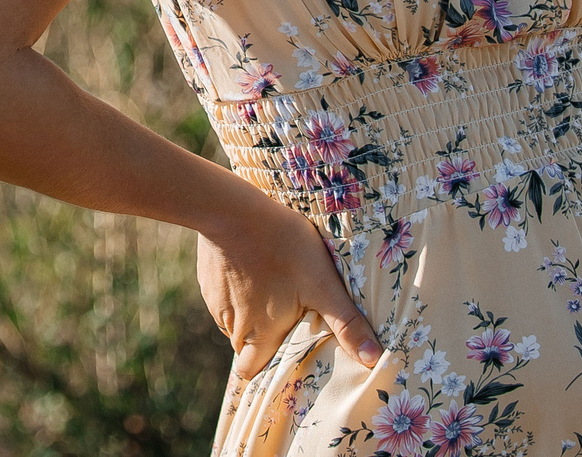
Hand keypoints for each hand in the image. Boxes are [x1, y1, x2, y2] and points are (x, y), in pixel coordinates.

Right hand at [196, 195, 381, 376]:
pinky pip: (222, 297)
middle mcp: (233, 326)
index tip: (281, 357)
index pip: (251, 371)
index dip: (264, 369)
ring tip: (271, 290)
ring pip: (233, 322)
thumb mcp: (323, 285)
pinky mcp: (207, 279)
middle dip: (259, 342)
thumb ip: (347, 324)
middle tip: (281, 322)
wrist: (232, 211)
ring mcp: (216, 302)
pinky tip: (253, 268)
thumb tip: (373, 360)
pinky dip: (237, 291)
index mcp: (260, 335)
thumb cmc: (283, 247)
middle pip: (243, 348)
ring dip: (249, 314)